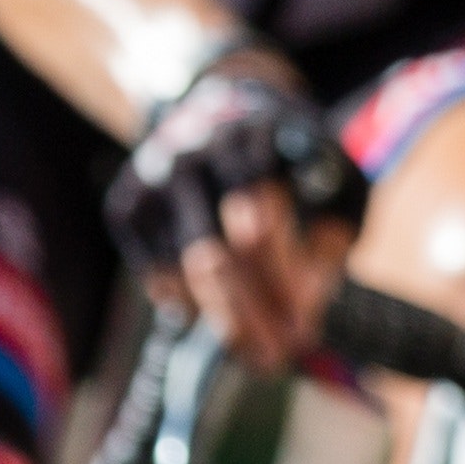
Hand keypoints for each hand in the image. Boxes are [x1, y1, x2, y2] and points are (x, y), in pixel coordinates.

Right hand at [108, 45, 361, 368]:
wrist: (228, 102)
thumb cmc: (297, 159)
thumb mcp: (336, 184)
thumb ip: (330, 242)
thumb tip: (304, 316)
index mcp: (257, 139)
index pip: (263, 225)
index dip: (283, 285)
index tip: (305, 333)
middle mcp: (198, 151)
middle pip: (217, 255)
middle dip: (248, 317)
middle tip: (274, 362)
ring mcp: (157, 174)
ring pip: (183, 267)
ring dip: (219, 319)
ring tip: (253, 353)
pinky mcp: (128, 199)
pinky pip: (150, 268)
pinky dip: (180, 301)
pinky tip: (208, 316)